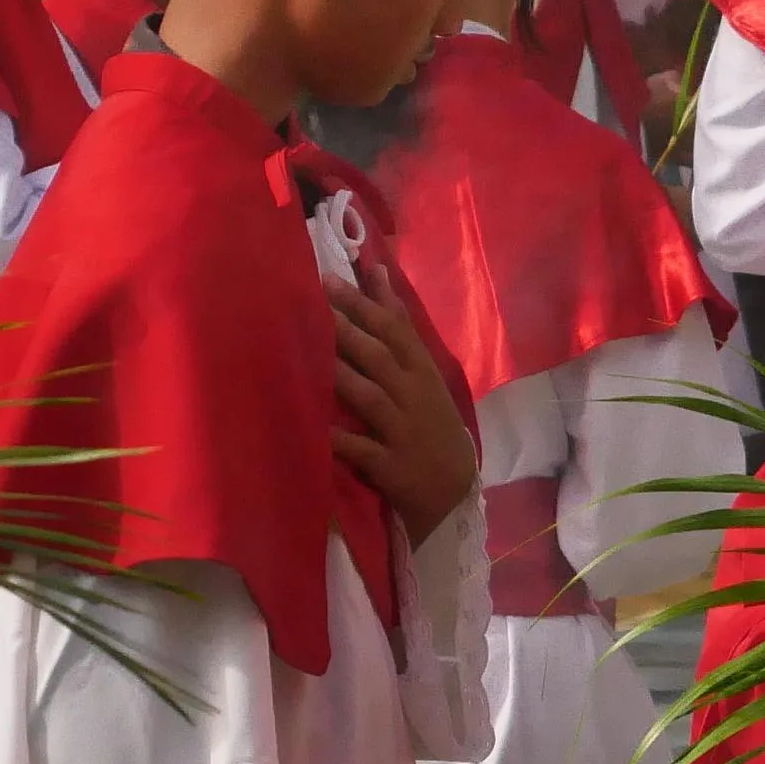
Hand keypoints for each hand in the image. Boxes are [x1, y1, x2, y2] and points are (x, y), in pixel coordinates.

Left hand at [326, 280, 477, 544]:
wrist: (452, 490)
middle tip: (317, 301)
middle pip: (380, 357)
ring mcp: (403, 431)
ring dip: (341, 374)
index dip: (366, 304)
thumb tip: (378, 273)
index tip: (332, 279)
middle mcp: (415, 397)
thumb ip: (400, 328)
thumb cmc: (431, 425)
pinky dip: (340, 440)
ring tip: (312, 351)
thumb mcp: (425, 375)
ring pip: (370, 397)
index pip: (396, 331)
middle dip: (349, 327)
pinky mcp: (391, 465)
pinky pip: (361, 450)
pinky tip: (316, 429)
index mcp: (424, 374)